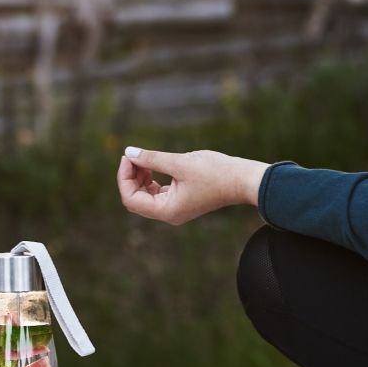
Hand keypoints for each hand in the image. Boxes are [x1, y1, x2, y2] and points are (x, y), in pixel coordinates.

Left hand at [117, 147, 268, 224]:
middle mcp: (169, 214)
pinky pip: (157, 193)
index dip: (124, 178)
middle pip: (136, 199)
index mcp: (167, 211)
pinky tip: (153, 164)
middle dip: (130, 177)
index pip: (131, 199)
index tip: (128, 157)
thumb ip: (152, 158)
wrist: (243, 179)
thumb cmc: (215, 172)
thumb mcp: (179, 163)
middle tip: (133, 155)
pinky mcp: (181, 200)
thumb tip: (129, 152)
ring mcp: (175, 208)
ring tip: (144, 158)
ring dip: (140, 177)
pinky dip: (151, 179)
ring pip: (145, 195)